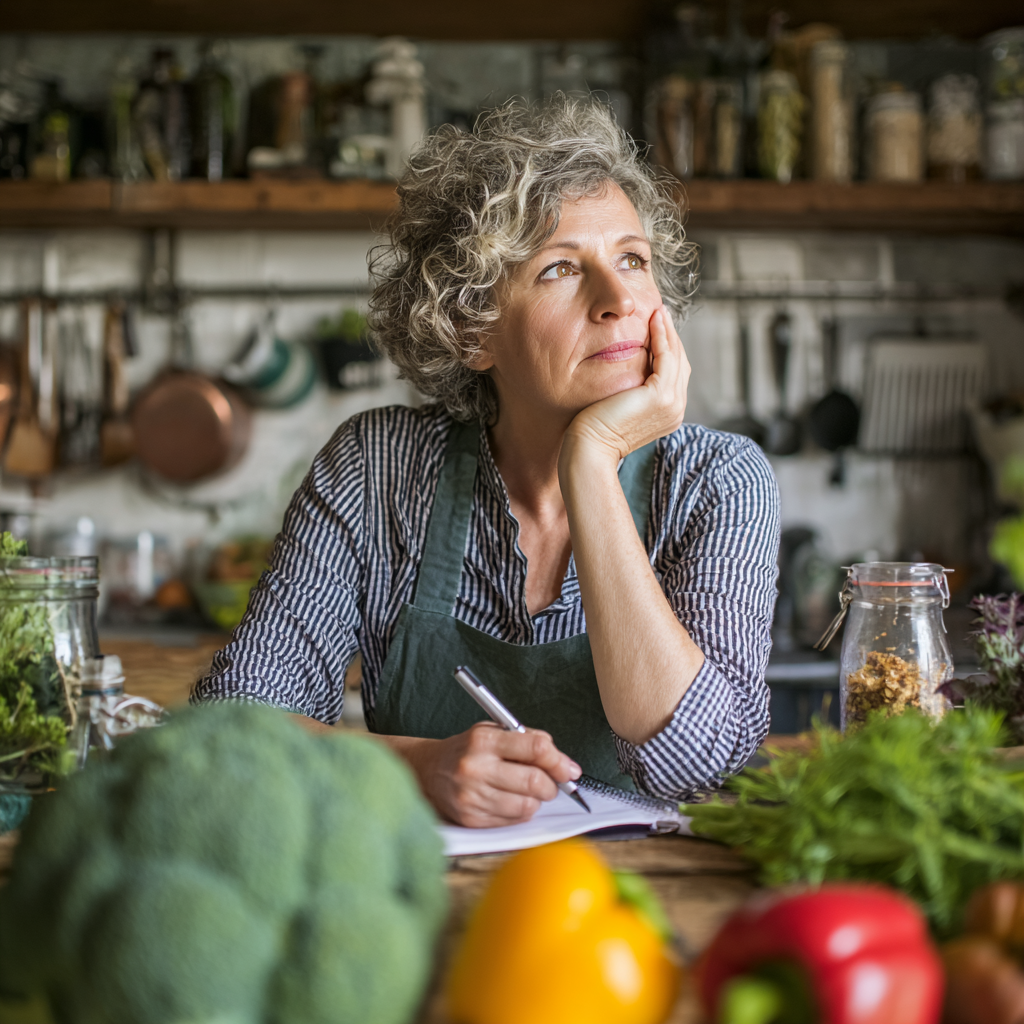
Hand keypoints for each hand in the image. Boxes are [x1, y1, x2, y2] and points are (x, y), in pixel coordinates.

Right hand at [391, 723, 581, 827]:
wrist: (428, 771)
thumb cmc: (467, 749)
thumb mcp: (493, 731)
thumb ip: (528, 739)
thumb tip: (565, 764)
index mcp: (484, 740)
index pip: (535, 748)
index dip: (559, 760)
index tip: (569, 769)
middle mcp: (476, 768)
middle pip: (535, 781)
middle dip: (552, 785)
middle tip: (552, 782)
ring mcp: (472, 796)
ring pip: (527, 805)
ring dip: (535, 800)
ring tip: (524, 789)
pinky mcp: (471, 819)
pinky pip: (513, 820)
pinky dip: (519, 811)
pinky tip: (508, 799)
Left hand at [563, 306, 690, 466]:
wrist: (589, 448)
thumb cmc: (594, 429)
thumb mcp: (619, 404)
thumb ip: (631, 389)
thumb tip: (627, 371)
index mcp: (668, 413)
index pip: (673, 373)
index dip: (667, 347)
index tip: (656, 325)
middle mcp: (676, 410)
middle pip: (680, 363)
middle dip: (671, 336)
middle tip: (659, 311)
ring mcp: (672, 404)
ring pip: (676, 357)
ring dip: (668, 331)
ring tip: (658, 311)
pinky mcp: (661, 396)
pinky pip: (666, 357)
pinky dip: (661, 335)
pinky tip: (653, 319)